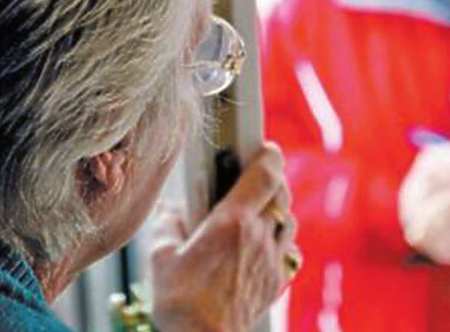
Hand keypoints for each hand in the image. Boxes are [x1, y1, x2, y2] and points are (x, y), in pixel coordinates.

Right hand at [149, 143, 298, 331]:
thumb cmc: (180, 302)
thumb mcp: (161, 257)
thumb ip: (168, 224)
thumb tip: (171, 211)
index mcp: (232, 222)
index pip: (264, 175)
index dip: (268, 156)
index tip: (264, 147)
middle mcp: (258, 237)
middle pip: (281, 194)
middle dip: (272, 179)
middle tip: (256, 175)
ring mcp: (271, 261)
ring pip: (288, 222)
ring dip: (277, 208)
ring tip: (258, 208)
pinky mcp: (275, 282)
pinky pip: (288, 251)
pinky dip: (280, 239)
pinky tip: (263, 243)